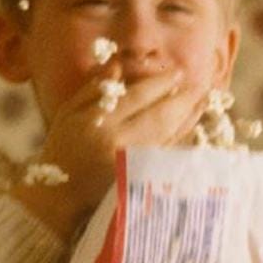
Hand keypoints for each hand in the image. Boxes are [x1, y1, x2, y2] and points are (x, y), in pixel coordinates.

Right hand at [12, 64, 215, 239]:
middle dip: (183, 99)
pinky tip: (190, 124)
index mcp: (97, 125)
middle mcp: (117, 145)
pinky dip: (180, 138)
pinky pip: (165, 154)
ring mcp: (131, 166)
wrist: (58, 200)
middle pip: (159, 116)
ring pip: (168, 136)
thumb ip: (93, 89)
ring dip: (189, 117)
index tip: (177, 72)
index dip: (160, 83)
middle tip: (200, 84)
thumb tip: (117, 63)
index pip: (137, 97)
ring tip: (203, 100)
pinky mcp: (139, 182)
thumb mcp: (68, 115)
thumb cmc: (62, 152)